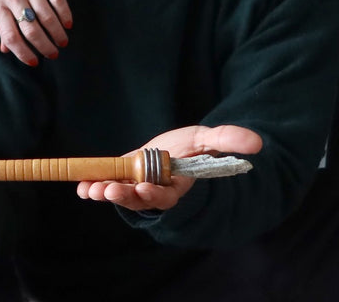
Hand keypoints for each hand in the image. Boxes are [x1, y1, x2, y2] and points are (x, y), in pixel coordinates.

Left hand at [0, 0, 71, 65]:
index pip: (10, 35)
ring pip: (47, 16)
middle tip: (53, 55)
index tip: (34, 61)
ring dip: (57, 33)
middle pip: (31, 29)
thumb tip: (5, 48)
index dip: (23, 53)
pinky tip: (68, 24)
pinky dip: (65, 14)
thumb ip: (0, 21)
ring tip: (62, 42)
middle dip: (44, 46)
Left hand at [76, 125, 261, 212]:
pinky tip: (81, 185)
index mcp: (177, 185)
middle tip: (109, 191)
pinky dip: (93, 184)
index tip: (145, 188)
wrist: (178, 148)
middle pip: (139, 199)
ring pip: (121, 193)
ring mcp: (137, 184)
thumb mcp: (210, 139)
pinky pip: (108, 182)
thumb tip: (257, 143)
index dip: (155, 194)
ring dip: (105, 192)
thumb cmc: (196, 148)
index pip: (166, 196)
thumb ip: (229, 139)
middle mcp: (155, 189)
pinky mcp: (123, 174)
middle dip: (125, 196)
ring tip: (90, 189)